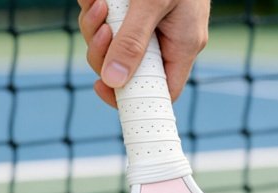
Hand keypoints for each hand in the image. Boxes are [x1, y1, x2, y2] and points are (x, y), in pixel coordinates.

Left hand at [77, 0, 209, 106]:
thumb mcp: (152, 3)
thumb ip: (133, 41)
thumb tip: (113, 81)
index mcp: (182, 46)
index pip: (159, 92)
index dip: (129, 98)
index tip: (102, 87)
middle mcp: (164, 41)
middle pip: (125, 70)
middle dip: (104, 53)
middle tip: (101, 30)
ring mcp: (147, 27)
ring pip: (110, 47)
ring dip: (95, 28)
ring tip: (98, 3)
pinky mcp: (130, 12)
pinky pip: (105, 24)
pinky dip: (95, 11)